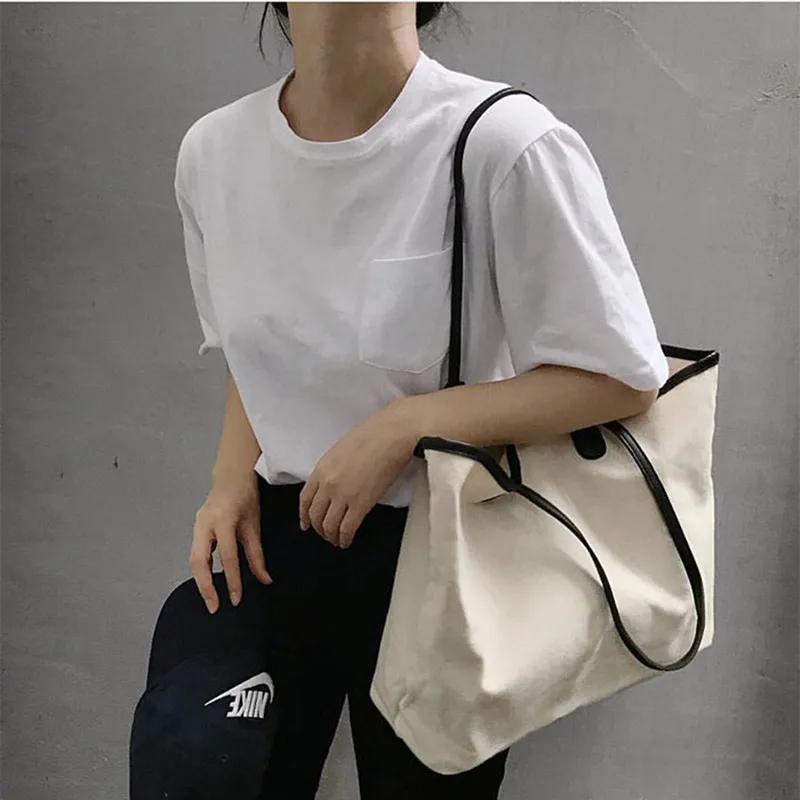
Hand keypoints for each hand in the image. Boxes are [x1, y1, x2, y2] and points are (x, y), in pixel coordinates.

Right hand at [190, 470, 271, 613]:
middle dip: (205, 587)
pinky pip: (196, 553)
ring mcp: (197, 525)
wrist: (232, 476)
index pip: (228, 557)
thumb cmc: (245, 496)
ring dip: (201, 581)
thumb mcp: (254, 524)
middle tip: (214, 606)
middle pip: (199, 561)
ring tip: (211, 599)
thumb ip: (257, 554)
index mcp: (223, 520)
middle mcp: (205, 523)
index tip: (236, 598)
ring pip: (194, 559)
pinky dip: (201, 569)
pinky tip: (208, 581)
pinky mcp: (196, 528)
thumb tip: (264, 579)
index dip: (232, 580)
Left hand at [299, 399, 419, 548]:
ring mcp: (343, 495)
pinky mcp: (360, 504)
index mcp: (321, 468)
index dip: (304, 516)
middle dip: (319, 529)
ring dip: (331, 537)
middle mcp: (327, 484)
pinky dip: (345, 539)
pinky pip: (346, 529)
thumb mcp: (342, 449)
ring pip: (329, 526)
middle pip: (315, 516)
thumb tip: (336, 483)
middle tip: (326, 534)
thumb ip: (334, 468)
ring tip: (337, 540)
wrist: (392, 434)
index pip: (305, 499)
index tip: (306, 524)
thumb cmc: (373, 435)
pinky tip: (347, 541)